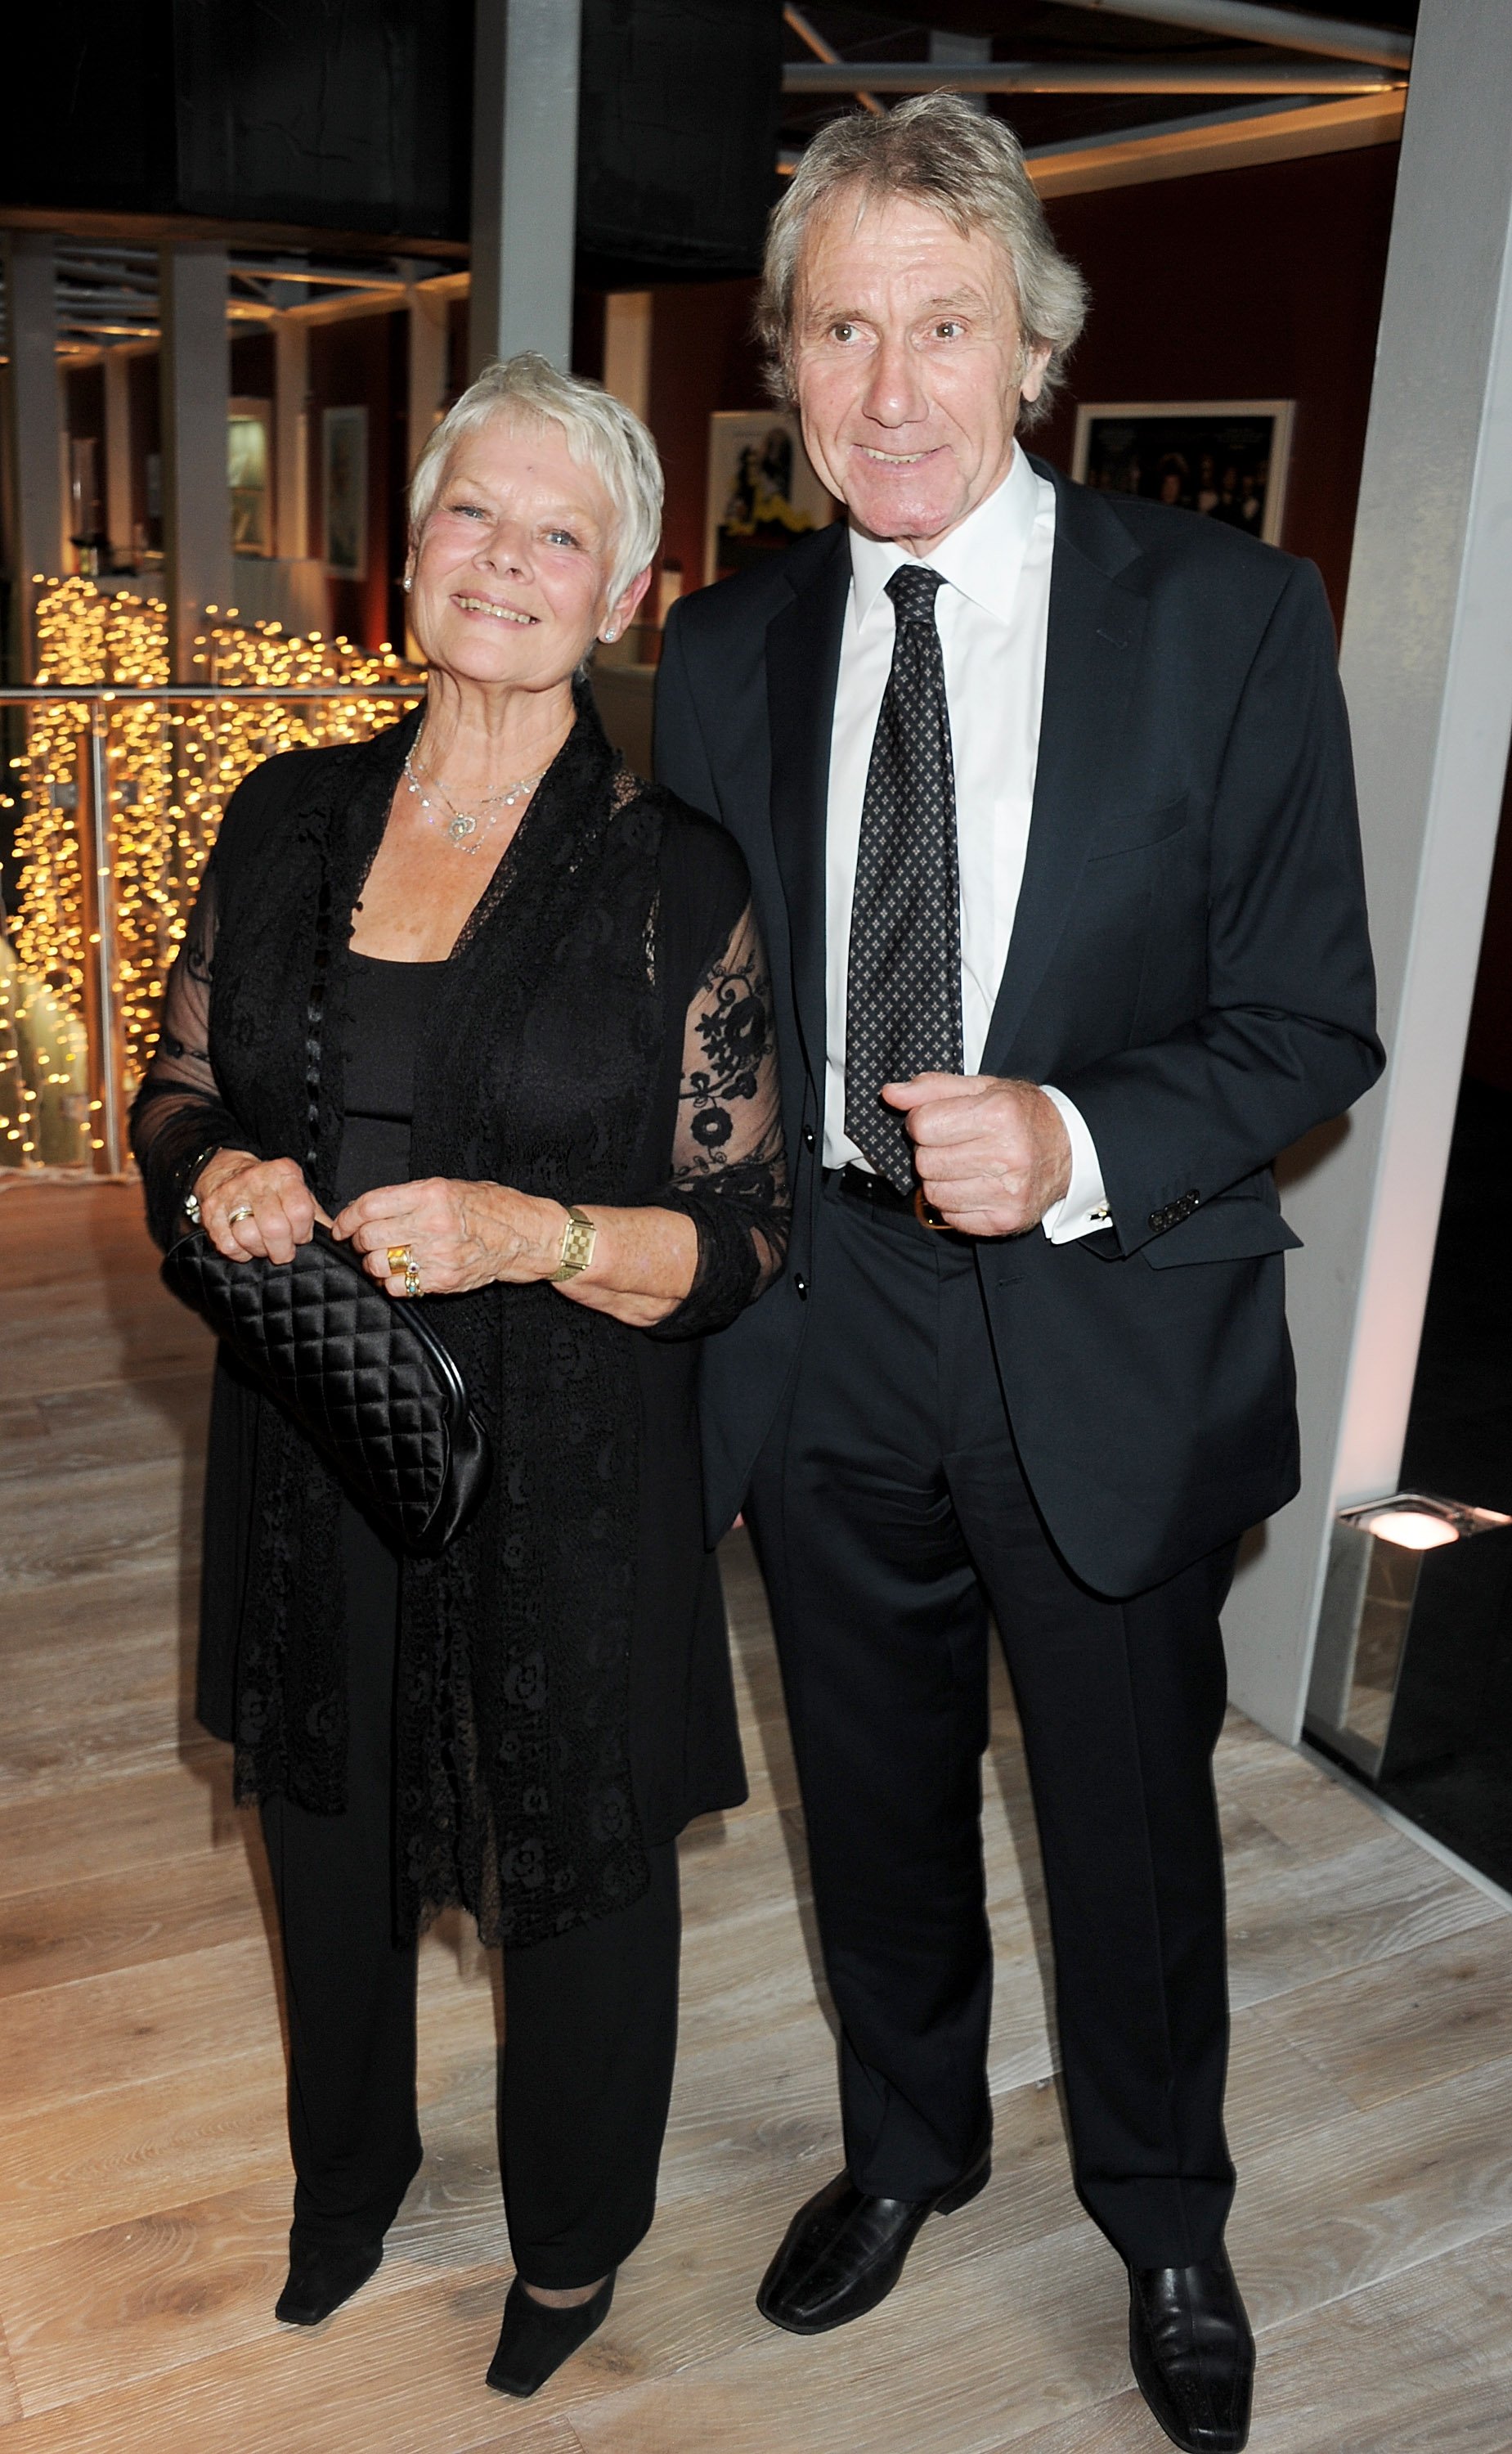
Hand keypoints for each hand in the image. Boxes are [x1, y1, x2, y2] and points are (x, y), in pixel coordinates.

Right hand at [193, 1150, 327, 1263]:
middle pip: (274, 1227)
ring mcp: (231, 1195)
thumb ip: (316, 1214)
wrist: (225, 1170)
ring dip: (259, 1250)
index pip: (301, 1210)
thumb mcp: (296, 1192)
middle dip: (282, 1249)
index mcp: (284, 1174)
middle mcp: (257, 1180)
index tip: (300, 1237)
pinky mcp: (211, 1211)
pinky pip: (227, 1244)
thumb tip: (335, 1235)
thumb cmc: (269, 1189)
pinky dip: (239, 1252)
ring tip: (263, 1246)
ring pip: (248, 1236)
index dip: (303, 1232)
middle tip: (283, 1251)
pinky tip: (244, 1245)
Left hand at [331, 1176, 567, 1296]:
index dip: (347, 1218)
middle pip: (369, 1237)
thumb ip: (409, 1197)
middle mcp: (432, 1223)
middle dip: (358, 1241)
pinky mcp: (443, 1280)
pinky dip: (391, 1283)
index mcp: (430, 1194)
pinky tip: (400, 1274)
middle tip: (364, 1242)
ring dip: (373, 1263)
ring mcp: (438, 1254)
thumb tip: (366, 1209)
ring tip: (383, 1258)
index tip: (342, 1226)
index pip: (369, 1206)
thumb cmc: (490, 1209)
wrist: (526, 1236)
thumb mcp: (449, 1187)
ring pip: (378, 1265)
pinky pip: (398, 1287)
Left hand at [882, 1074, 1071, 1235]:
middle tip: (955, 1144)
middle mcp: (1008, 1155)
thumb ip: (932, 1088)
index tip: (940, 1121)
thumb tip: (890, 1094)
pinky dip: (955, 1202)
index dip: (922, 1122)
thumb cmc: (1021, 1114)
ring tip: (966, 1165)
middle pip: (925, 1162)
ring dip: (940, 1179)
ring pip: (934, 1193)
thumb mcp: (982, 1088)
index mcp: (1000, 1114)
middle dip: (931, 1151)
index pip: (923, 1125)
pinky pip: (951, 1217)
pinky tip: (975, 1186)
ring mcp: (1009, 1193)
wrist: (1070, 1148)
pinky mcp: (1006, 1220)